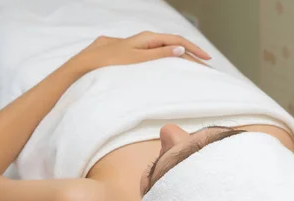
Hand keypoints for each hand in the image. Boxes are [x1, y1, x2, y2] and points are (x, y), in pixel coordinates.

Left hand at [70, 31, 210, 73]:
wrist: (86, 65)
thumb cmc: (109, 62)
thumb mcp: (137, 59)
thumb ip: (158, 54)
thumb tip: (179, 49)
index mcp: (148, 39)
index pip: (177, 41)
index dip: (193, 49)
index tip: (206, 59)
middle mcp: (144, 40)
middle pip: (173, 45)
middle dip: (191, 54)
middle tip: (205, 66)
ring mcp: (139, 47)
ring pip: (165, 50)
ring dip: (181, 58)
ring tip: (193, 68)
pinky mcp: (134, 55)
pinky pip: (157, 55)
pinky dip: (169, 61)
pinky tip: (171, 69)